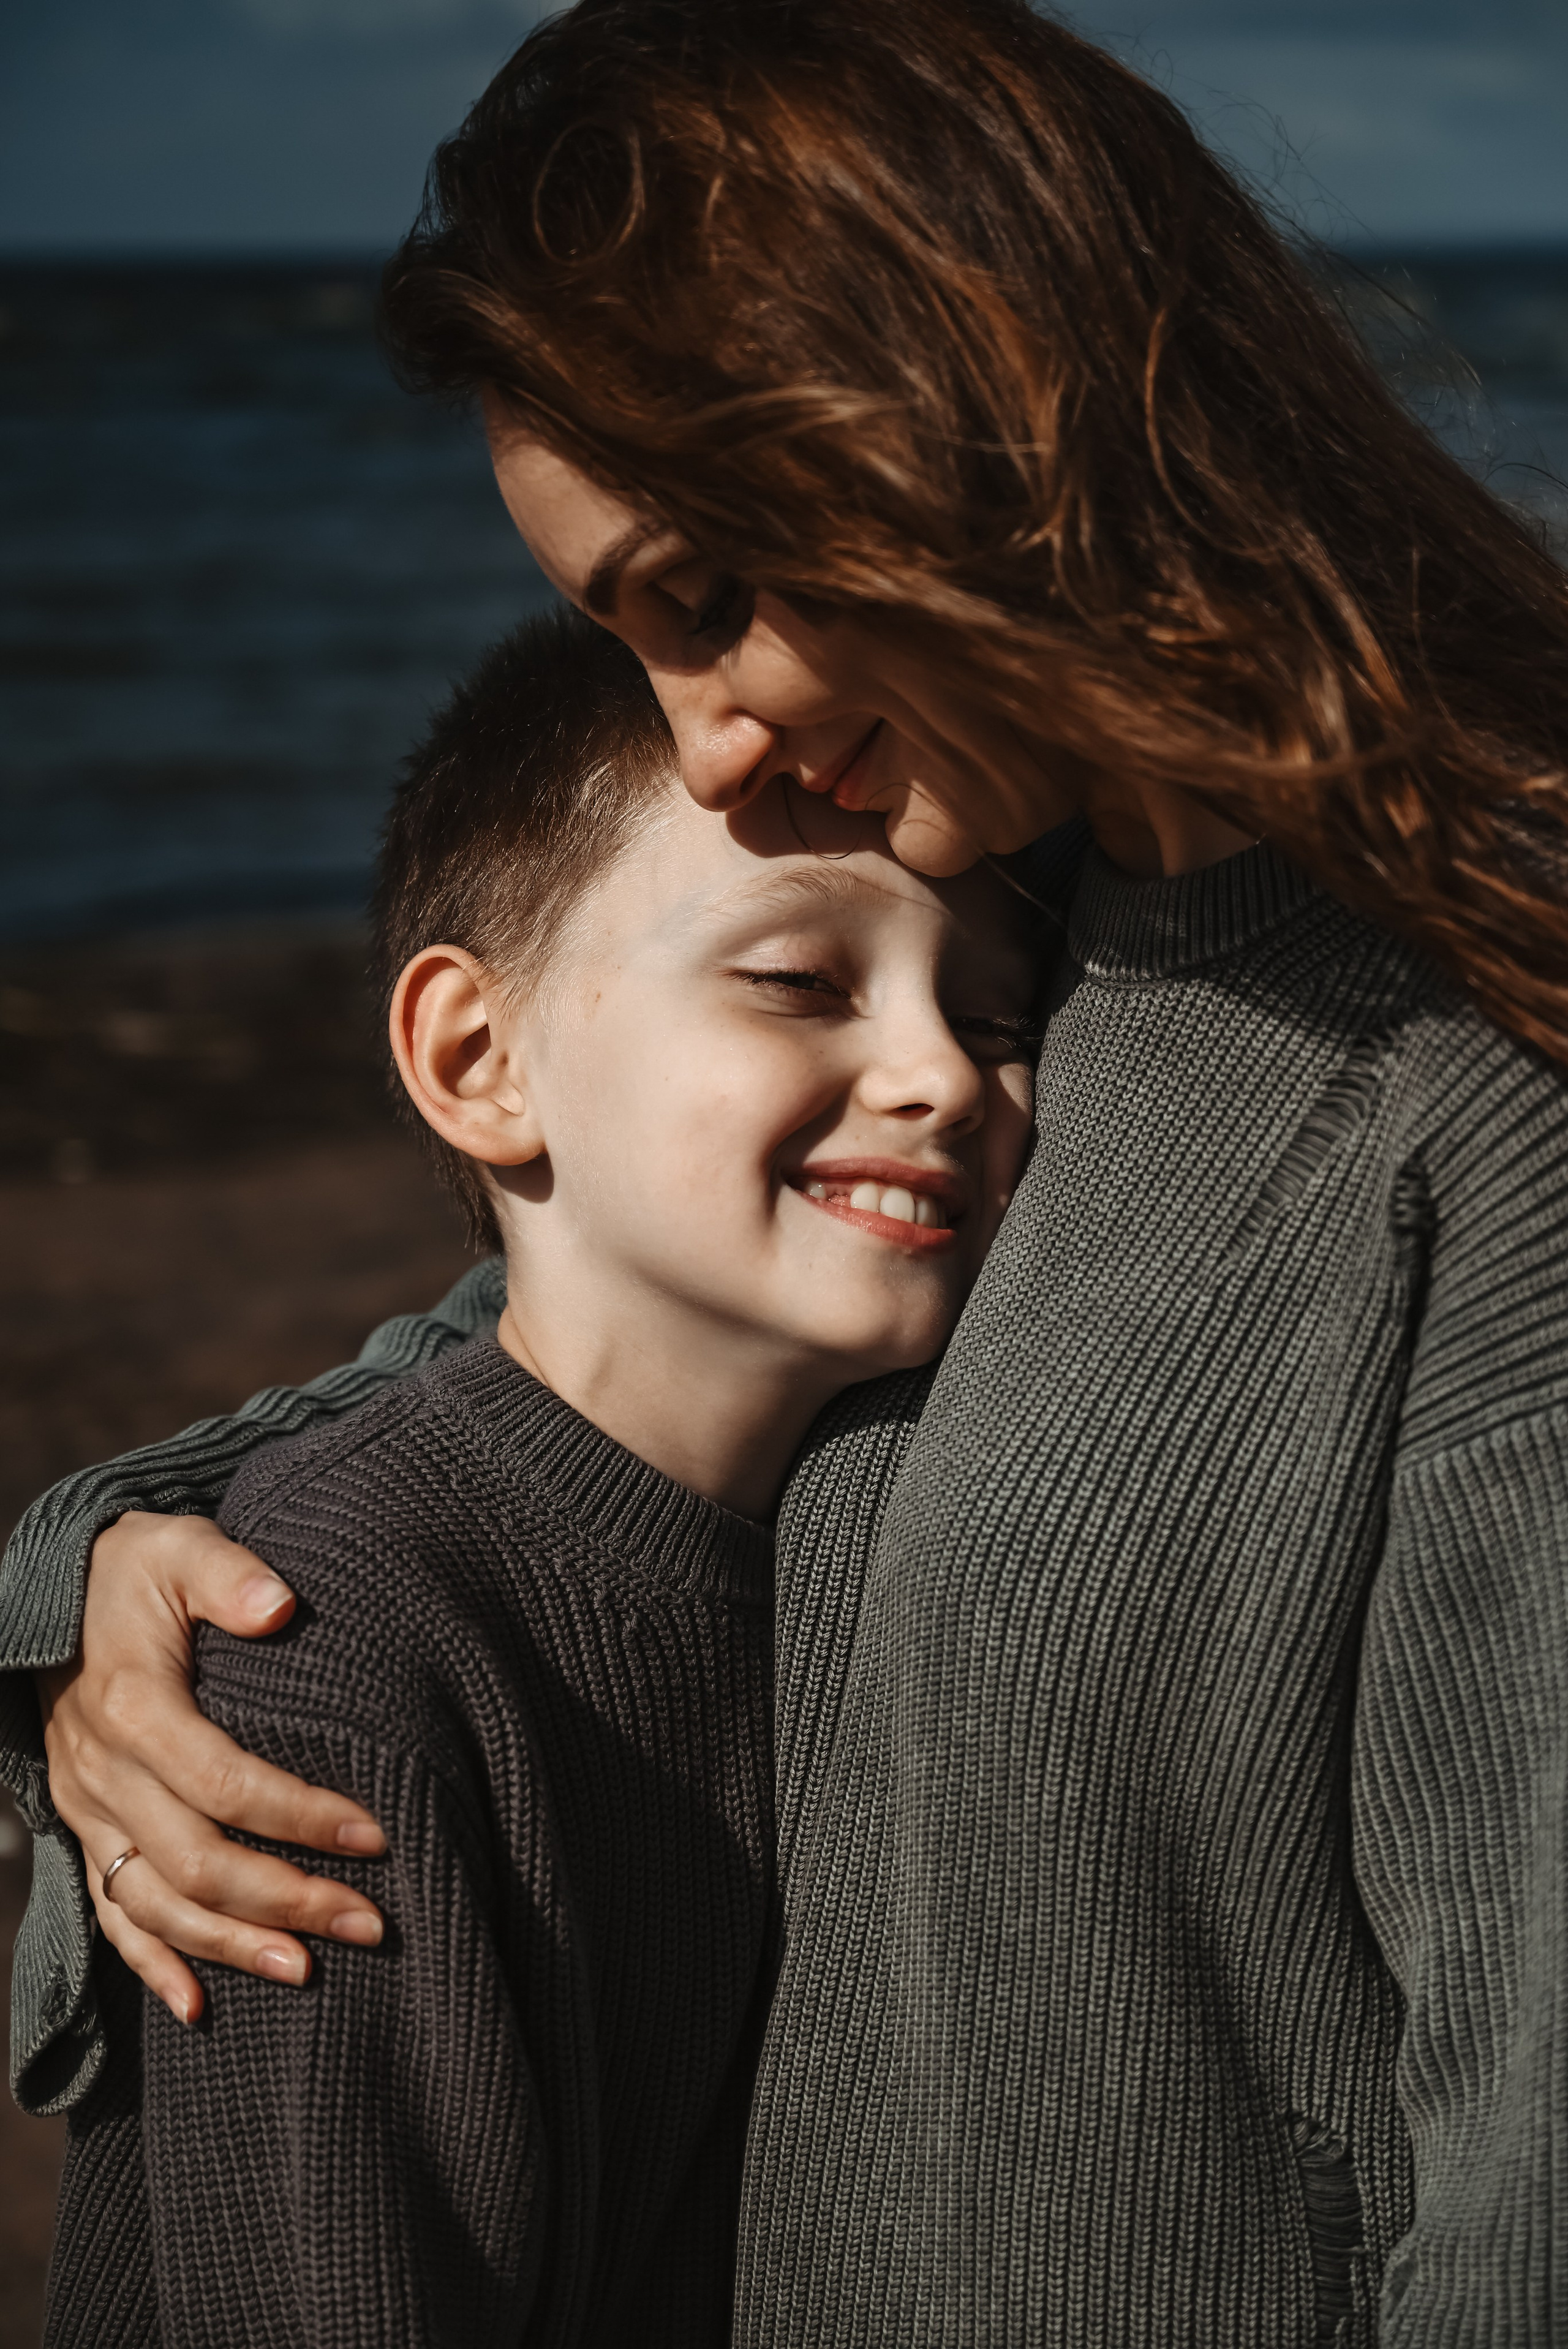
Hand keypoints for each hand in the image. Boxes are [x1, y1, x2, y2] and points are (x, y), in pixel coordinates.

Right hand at [39, 1511, 385, 2024]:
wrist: (53, 1591)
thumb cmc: (135, 1568)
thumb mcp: (180, 1545)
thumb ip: (230, 1573)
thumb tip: (281, 1606)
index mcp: (135, 1709)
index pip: (225, 1783)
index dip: (300, 1816)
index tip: (375, 1834)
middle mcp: (104, 1774)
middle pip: (197, 1862)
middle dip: (286, 1899)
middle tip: (370, 1922)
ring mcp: (89, 1811)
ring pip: (156, 1905)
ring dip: (233, 1945)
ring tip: (309, 1971)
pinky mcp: (84, 1828)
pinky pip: (110, 1913)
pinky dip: (152, 1965)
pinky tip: (198, 2008)